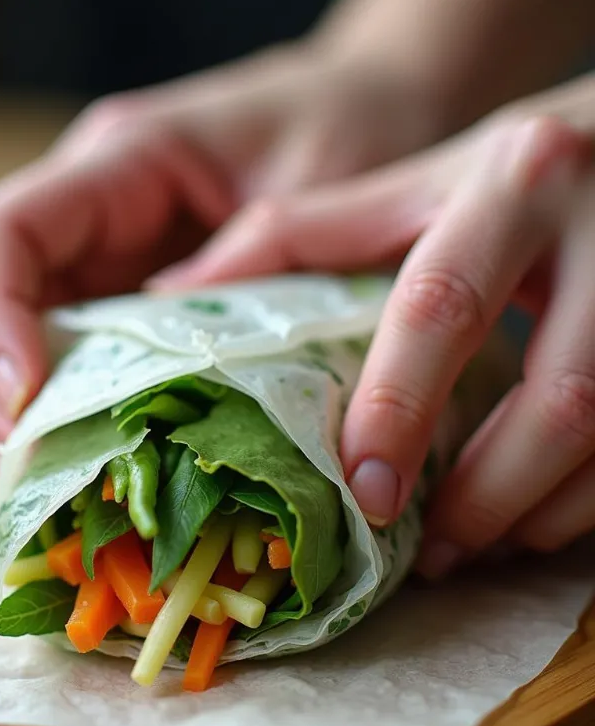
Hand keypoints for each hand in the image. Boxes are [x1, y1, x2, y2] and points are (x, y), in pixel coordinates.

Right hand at [0, 44, 440, 465]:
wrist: (366, 110)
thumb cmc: (343, 128)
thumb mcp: (311, 186)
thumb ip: (242, 264)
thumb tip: (168, 362)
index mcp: (120, 164)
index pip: (2, 233)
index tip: (25, 399)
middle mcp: (84, 215)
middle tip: (19, 464)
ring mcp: (94, 262)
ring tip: (41, 483)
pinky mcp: (117, 304)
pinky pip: (51, 363)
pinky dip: (48, 420)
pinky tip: (77, 467)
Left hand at [151, 112, 594, 572]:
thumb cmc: (495, 176)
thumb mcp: (402, 187)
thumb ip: (294, 236)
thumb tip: (172, 290)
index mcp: (510, 185)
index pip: (440, 307)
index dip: (398, 406)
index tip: (364, 491)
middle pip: (559, 397)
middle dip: (485, 491)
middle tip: (424, 548)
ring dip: (537, 511)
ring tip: (469, 546)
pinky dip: (584, 501)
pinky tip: (530, 518)